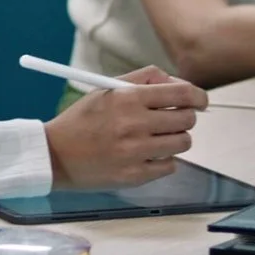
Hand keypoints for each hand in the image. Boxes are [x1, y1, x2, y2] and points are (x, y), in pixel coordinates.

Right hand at [43, 67, 208, 187]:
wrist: (55, 155)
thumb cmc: (83, 120)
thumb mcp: (107, 88)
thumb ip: (145, 79)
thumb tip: (180, 84)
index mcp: (128, 98)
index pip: (183, 93)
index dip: (199, 96)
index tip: (200, 101)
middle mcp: (134, 125)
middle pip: (187, 119)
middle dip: (184, 118)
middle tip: (172, 119)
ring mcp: (136, 153)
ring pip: (183, 143)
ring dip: (175, 139)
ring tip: (156, 138)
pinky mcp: (135, 176)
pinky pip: (170, 166)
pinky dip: (163, 160)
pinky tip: (145, 155)